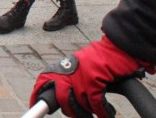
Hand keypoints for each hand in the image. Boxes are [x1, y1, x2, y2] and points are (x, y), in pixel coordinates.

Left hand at [30, 36, 153, 117]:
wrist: (120, 45)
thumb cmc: (104, 57)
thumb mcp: (82, 64)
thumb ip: (72, 75)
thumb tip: (65, 93)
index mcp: (65, 66)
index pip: (45, 79)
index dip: (39, 94)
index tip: (35, 104)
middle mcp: (70, 71)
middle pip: (62, 99)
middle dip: (71, 110)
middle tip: (80, 115)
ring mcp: (81, 75)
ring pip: (79, 103)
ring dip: (88, 112)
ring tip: (97, 113)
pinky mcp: (95, 79)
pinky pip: (96, 104)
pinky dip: (104, 111)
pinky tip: (108, 113)